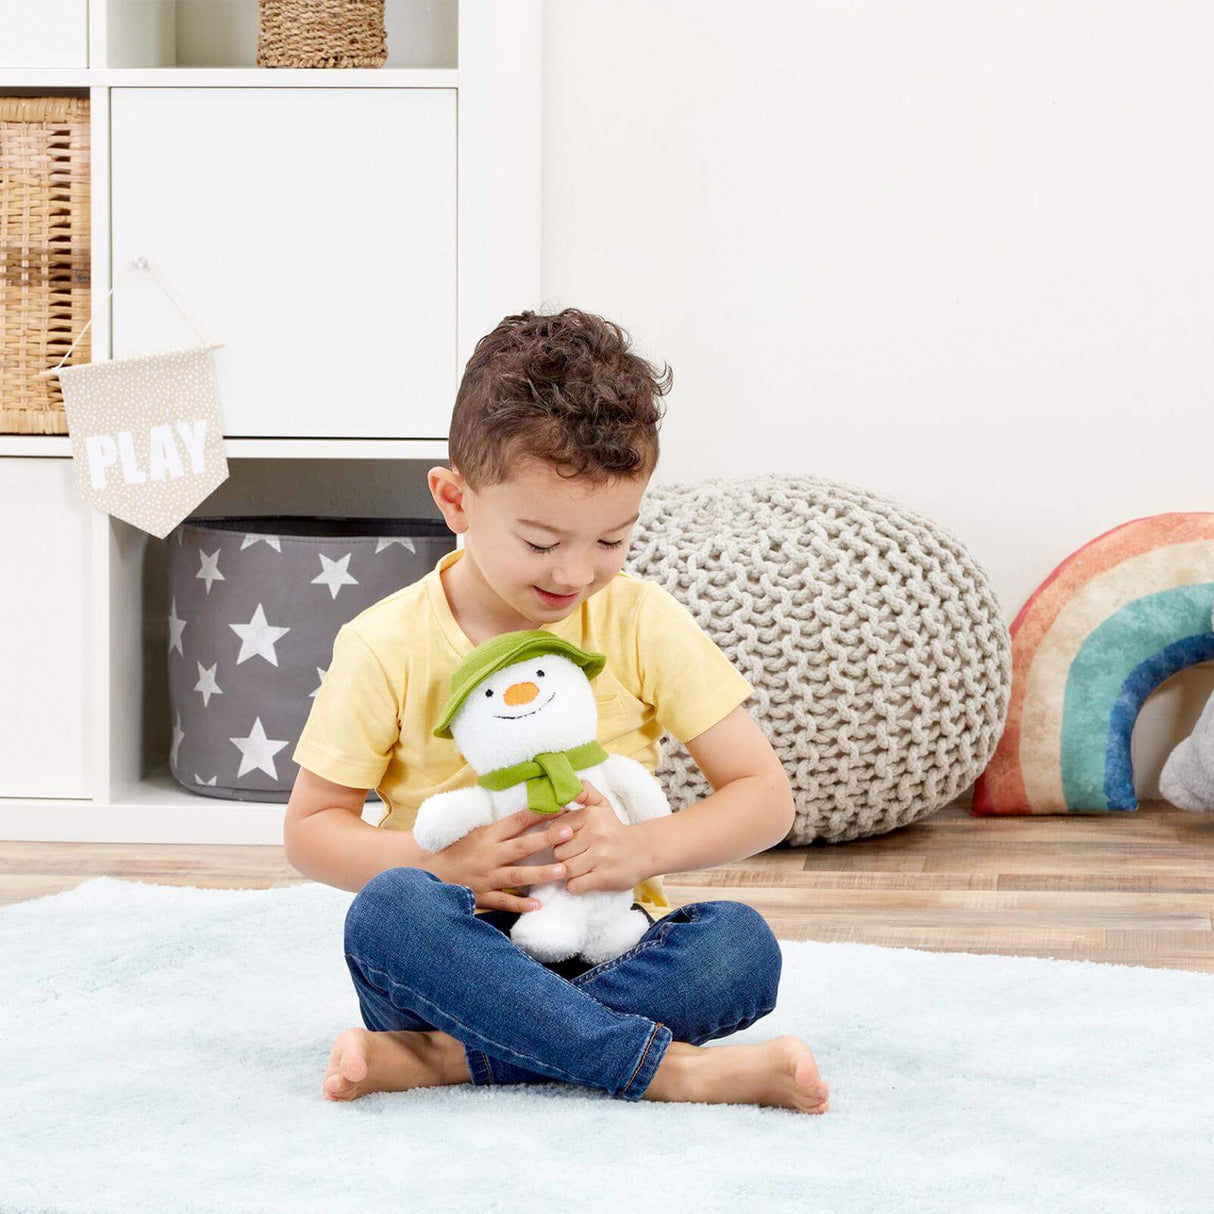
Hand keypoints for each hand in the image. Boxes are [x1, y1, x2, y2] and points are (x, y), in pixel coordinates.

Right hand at [423, 805, 572, 914]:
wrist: (428, 872)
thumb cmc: (455, 849)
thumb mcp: (475, 831)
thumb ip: (501, 826)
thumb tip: (530, 812)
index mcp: (487, 835)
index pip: (516, 821)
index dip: (538, 813)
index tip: (560, 806)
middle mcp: (488, 855)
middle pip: (521, 846)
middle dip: (546, 839)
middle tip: (569, 832)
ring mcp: (486, 877)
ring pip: (517, 875)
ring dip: (541, 873)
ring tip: (563, 870)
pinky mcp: (482, 896)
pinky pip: (503, 901)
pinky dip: (520, 904)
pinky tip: (538, 905)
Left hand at [551, 779, 645, 894]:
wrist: (644, 851)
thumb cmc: (614, 830)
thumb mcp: (601, 805)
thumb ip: (584, 792)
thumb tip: (568, 785)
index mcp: (591, 815)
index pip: (556, 830)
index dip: (558, 838)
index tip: (569, 840)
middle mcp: (596, 834)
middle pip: (558, 852)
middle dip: (563, 857)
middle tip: (574, 856)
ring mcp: (600, 857)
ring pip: (565, 869)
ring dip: (568, 872)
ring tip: (578, 868)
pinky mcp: (604, 877)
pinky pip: (574, 885)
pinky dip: (575, 885)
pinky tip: (583, 879)